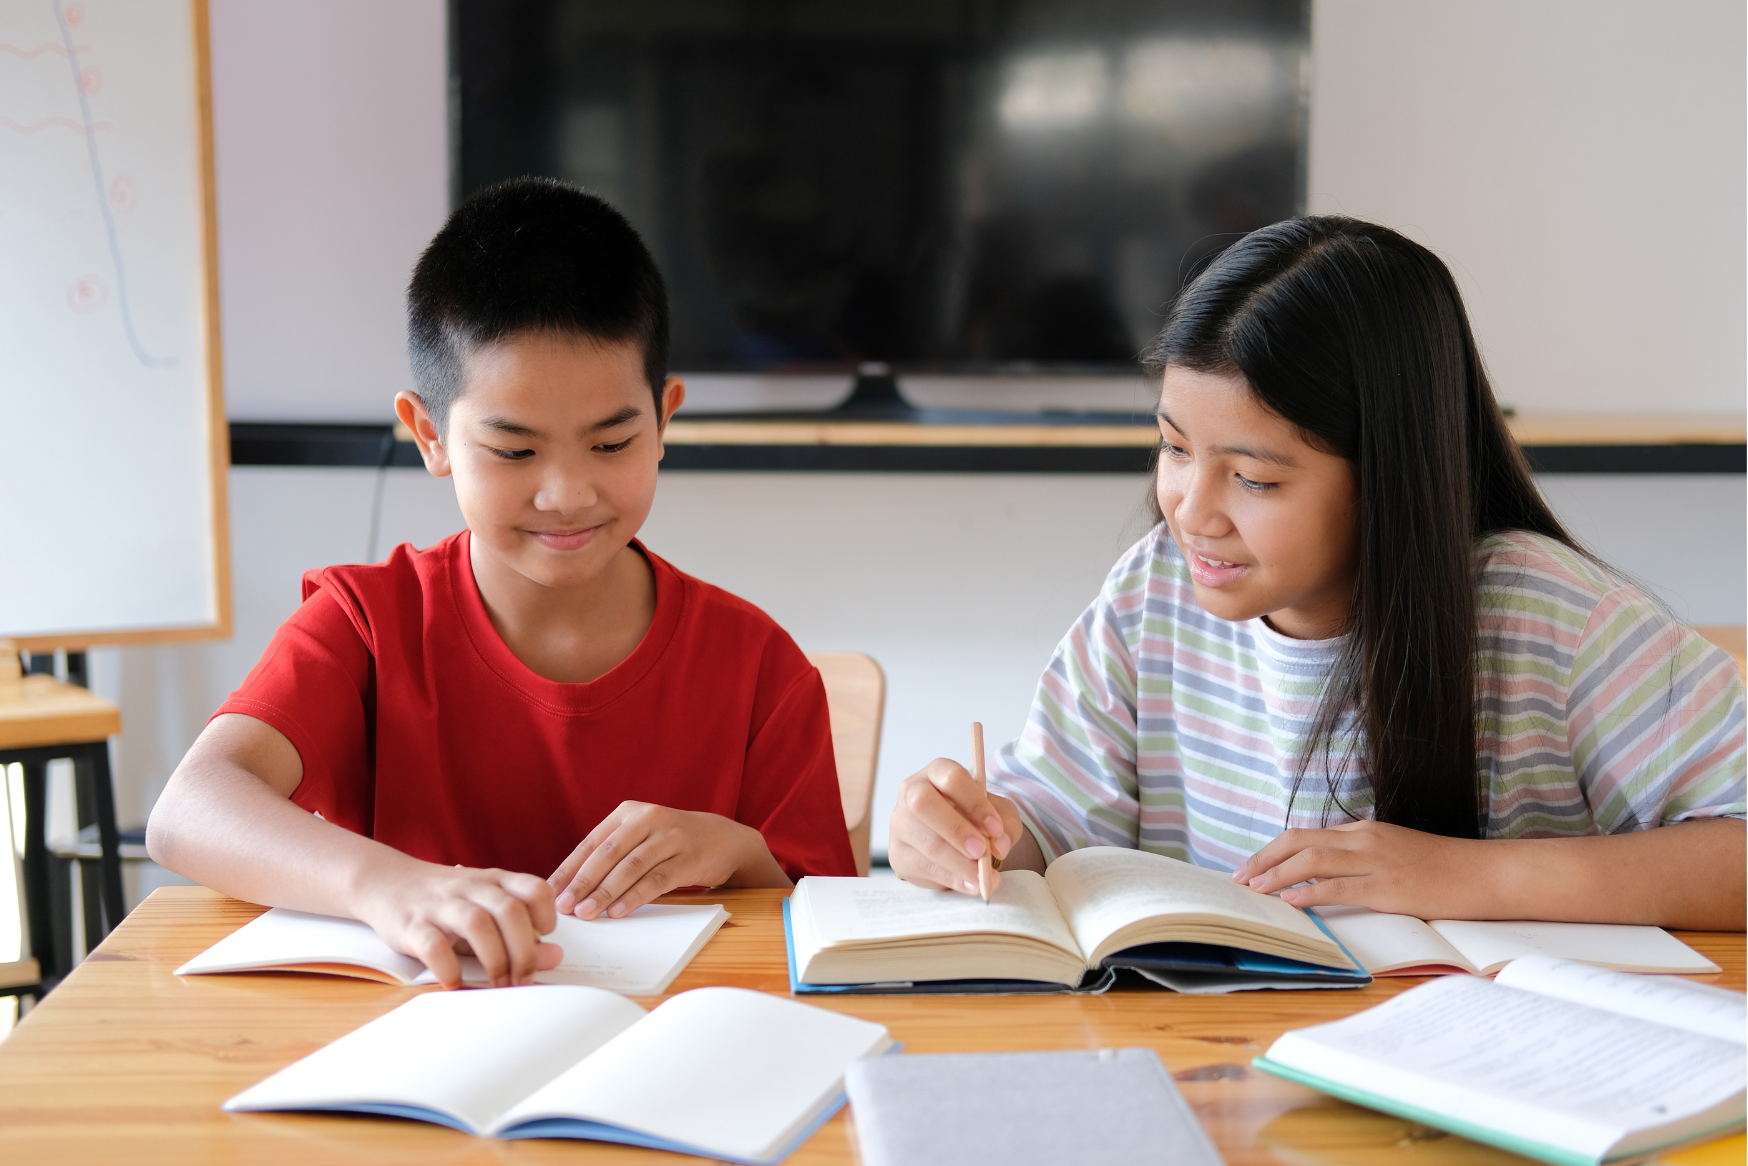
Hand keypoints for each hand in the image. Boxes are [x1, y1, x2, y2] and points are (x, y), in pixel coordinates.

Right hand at [353, 863, 561, 989]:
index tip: (543, 940)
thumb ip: (520, 932)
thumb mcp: (485, 910)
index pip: (534, 889)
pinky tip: (456, 983)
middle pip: (509, 911)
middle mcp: (471, 887)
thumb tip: (556, 957)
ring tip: (499, 984)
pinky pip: (434, 945)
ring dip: (494, 959)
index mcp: (494, 881)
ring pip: (477, 923)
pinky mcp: (411, 924)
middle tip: (523, 980)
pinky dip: (449, 968)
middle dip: (523, 951)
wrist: (386, 882)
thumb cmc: (445, 901)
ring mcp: (440, 904)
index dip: (546, 916)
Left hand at [549, 801, 785, 920]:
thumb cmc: (671, 843)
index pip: (592, 842)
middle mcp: (648, 818)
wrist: (722, 839)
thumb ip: (612, 856)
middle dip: (583, 882)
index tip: (551, 893)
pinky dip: (635, 897)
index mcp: (629, 813)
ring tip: (587, 913)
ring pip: (631, 867)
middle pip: (608, 853)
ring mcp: (671, 836)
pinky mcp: (689, 857)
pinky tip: (619, 912)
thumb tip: (571, 889)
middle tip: (565, 907)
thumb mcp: (640, 838)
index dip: (570, 868)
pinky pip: (656, 879)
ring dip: (606, 893)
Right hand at [887, 758, 1030, 894]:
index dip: (974, 803)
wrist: (955, 843)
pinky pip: (921, 867)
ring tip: (981, 876)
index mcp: (937, 773)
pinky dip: (950, 878)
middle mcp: (911, 792)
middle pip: (923, 803)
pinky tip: (969, 884)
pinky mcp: (898, 854)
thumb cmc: (975, 819)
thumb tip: (999, 845)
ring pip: (924, 841)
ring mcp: (900, 824)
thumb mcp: (999, 815)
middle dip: (956, 830)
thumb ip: (1006, 826)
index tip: (995, 828)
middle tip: (981, 851)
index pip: (951, 778)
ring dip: (957, 862)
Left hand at [1230, 820, 1482, 915]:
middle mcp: (1365, 840)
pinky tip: (1290, 902)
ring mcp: (1376, 862)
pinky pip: (1338, 887)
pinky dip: (1308, 893)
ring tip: (1255, 890)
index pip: (1306, 836)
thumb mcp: (1395, 855)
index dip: (1273, 851)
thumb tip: (1325, 879)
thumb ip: (1361, 861)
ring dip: (1277, 875)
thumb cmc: (1444, 870)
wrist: (1486, 874)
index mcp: (1364, 832)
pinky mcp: (1389, 887)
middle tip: (1240, 877)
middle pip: (1299, 841)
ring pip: (1312, 861)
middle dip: (1264, 859)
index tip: (1252, 866)